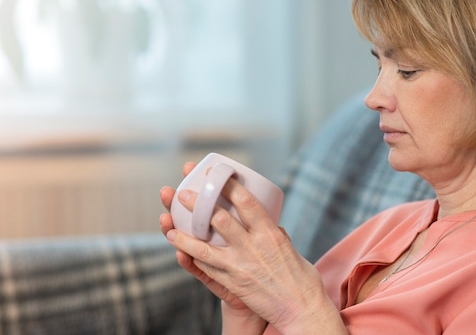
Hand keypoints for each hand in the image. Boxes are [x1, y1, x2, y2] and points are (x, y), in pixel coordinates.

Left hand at [165, 175, 341, 333]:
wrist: (301, 309)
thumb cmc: (301, 279)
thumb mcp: (290, 249)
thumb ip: (276, 235)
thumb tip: (271, 225)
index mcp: (270, 233)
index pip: (247, 202)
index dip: (229, 185)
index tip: (216, 173)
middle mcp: (254, 247)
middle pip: (220, 219)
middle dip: (199, 203)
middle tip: (183, 193)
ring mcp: (240, 266)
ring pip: (204, 246)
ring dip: (184, 232)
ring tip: (168, 221)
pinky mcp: (233, 283)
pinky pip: (207, 268)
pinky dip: (192, 257)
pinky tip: (179, 249)